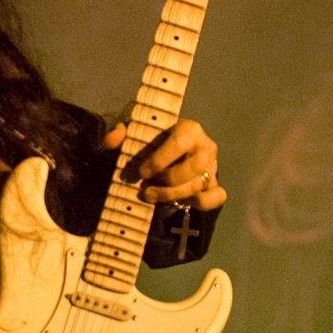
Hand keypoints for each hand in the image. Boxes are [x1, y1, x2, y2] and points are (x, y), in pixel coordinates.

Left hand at [103, 118, 225, 211]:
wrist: (166, 157)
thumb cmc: (150, 146)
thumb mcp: (132, 140)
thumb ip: (118, 137)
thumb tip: (116, 135)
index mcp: (189, 129)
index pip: (178, 144)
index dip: (159, 160)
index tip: (141, 172)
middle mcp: (205, 146)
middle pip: (192, 169)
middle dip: (166, 183)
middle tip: (146, 188)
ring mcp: (213, 166)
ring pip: (197, 186)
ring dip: (171, 195)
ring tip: (150, 195)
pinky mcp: (215, 184)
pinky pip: (217, 197)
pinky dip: (200, 203)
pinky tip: (179, 202)